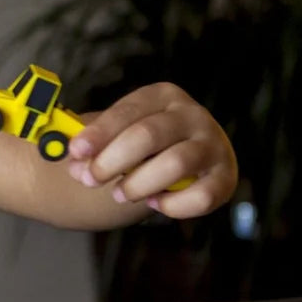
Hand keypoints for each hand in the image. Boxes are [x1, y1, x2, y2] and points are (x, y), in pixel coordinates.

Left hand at [67, 82, 236, 218]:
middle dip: (113, 161)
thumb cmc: (144, 146)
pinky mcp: (225, 177)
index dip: (99, 132)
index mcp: (162, 96)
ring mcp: (213, 145)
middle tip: (91, 179)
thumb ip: (96, 149)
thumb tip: (76, 166)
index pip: (128, 111)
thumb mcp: (118, 137)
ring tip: (120, 193)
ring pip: (175, 163)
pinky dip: (173, 204)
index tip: (75, 151)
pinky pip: (201, 195)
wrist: (188, 161)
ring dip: (139, 183)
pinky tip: (155, 202)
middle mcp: (192, 115)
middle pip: (148, 135)